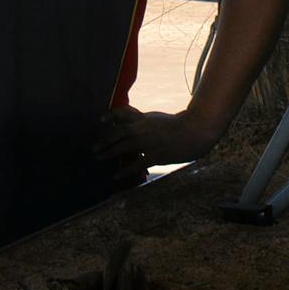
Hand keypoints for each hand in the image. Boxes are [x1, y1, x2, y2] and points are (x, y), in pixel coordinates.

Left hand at [95, 105, 223, 178]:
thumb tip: (128, 118)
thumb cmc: (177, 125)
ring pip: (124, 147)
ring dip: (109, 153)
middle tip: (94, 148)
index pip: (124, 113)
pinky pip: (136, 164)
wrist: (195, 132)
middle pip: (119, 133)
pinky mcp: (155, 155)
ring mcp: (149, 142)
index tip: (101, 119)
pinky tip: (116, 176)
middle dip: (105, 140)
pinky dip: (125, 171)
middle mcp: (144, 128)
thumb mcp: (156, 118)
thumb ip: (141, 119)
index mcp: (145, 118)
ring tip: (99, 158)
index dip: (111, 115)